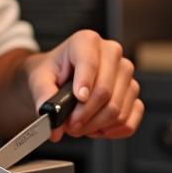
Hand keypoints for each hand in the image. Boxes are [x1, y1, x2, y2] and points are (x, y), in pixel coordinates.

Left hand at [21, 29, 142, 140]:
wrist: (59, 77)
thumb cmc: (51, 73)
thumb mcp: (39, 79)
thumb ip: (44, 98)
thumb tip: (54, 125)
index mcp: (86, 41)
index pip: (90, 62)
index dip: (85, 83)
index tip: (78, 98)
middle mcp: (111, 53)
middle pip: (105, 91)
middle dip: (85, 115)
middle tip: (69, 125)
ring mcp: (125, 73)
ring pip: (117, 109)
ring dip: (95, 125)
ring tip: (79, 125)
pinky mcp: (132, 93)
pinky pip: (129, 121)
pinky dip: (111, 131)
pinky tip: (95, 127)